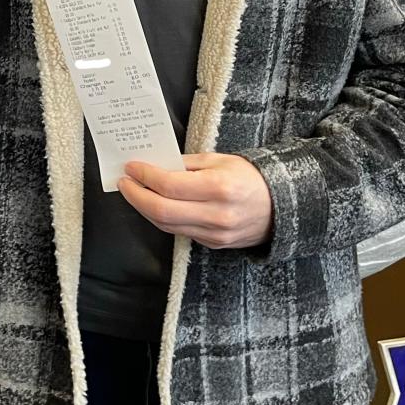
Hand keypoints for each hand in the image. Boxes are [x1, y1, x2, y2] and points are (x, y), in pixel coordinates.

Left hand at [117, 152, 273, 249]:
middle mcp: (216, 215)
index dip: (144, 176)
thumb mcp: (220, 159)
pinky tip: (153, 204)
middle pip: (162, 211)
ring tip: (134, 192)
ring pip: (166, 225)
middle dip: (136, 196)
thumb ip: (186, 164)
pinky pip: (179, 232)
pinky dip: (162, 218)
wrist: (280, 206)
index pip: (169, 186)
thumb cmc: (249, 177)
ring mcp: (214, 234)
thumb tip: (155, 165)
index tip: (131, 167)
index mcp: (218, 188)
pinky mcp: (213, 244)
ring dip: (144, 209)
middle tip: (123, 182)